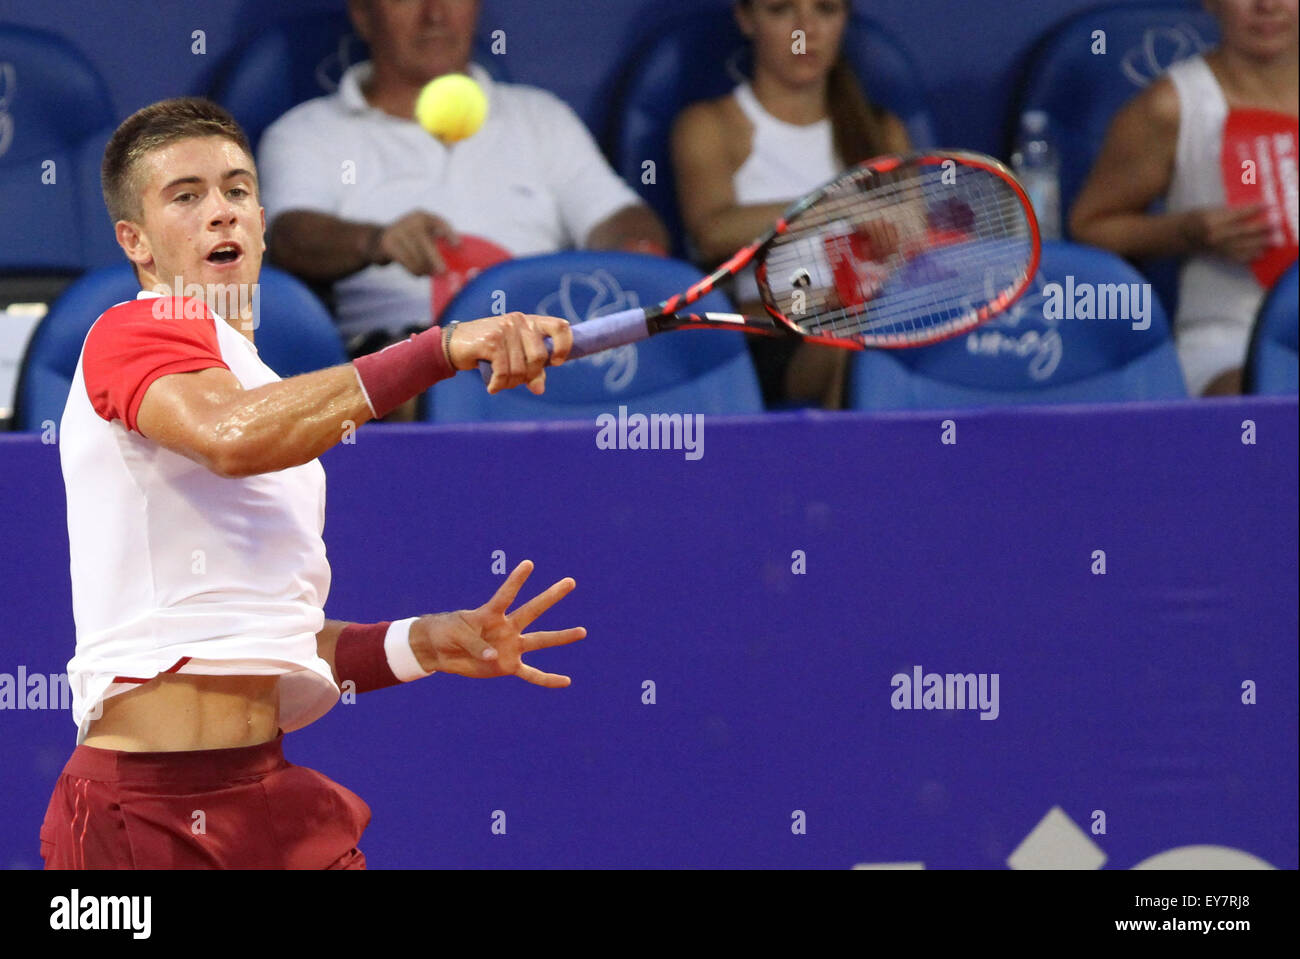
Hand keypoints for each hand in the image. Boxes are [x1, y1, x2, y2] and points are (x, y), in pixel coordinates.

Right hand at [373, 211, 459, 274]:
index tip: (458, 246)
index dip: (450, 234)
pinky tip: (418, 274)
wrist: (377, 240)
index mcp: (423, 216)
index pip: (440, 223)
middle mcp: (411, 221)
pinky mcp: (388, 244)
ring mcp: (398, 231)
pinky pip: (406, 262)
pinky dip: (414, 270)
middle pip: (426, 243)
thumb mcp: (422, 235)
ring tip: (429, 274)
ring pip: (416, 256)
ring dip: (424, 269)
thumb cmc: (409, 242)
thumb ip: (437, 243)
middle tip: (443, 272)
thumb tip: (454, 263)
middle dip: (436, 259)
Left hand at [408, 561, 585, 686]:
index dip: (516, 580)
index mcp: (491, 614)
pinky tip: (566, 681)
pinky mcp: (508, 666)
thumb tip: (495, 656)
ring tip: (583, 631)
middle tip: (570, 582)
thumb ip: (475, 643)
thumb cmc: (446, 634)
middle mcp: (506, 627)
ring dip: (561, 637)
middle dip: (551, 596)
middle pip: (532, 610)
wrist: (439, 651)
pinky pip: (532, 674)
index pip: (506, 595)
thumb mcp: (456, 634)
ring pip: (540, 640)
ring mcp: (510, 647)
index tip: (529, 564)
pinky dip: (548, 679)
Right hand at [446, 311, 573, 393]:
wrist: (454, 344)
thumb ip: (531, 370)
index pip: (560, 327)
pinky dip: (499, 384)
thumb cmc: (488, 350)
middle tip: (515, 381)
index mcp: (530, 321)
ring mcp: (504, 329)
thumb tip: (539, 389)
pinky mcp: (491, 341)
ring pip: (520, 369)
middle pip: (539, 357)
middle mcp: (519, 321)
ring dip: (510, 383)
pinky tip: (492, 387)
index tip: (555, 362)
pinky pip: (504, 372)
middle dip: (529, 376)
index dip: (563, 347)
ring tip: (501, 383)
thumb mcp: (513, 357)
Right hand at [1184, 205, 1271, 262]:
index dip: (1253, 209)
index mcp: (1212, 220)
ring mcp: (1218, 246)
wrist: (1182, 236)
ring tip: (1272, 240)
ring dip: (1259, 243)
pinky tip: (1260, 253)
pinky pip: (1236, 257)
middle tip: (1275, 225)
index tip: (1268, 205)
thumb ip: (1229, 211)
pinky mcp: (1219, 254)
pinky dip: (1249, 256)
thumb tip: (1251, 210)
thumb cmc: (1196, 218)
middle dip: (1261, 228)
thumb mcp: (1210, 209)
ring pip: (1242, 245)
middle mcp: (1216, 234)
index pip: (1237, 214)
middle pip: (1243, 231)